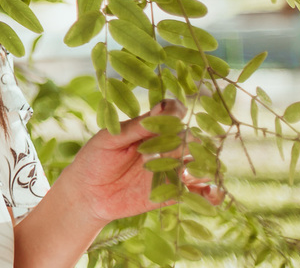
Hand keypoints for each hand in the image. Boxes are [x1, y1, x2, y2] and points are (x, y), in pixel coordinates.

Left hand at [61, 99, 224, 226]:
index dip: (177, 112)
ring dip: (202, 166)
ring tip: (187, 172)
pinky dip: (211, 192)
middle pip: (190, 138)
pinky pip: (199, 192)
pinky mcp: (174, 192)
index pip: (173, 114)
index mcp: (151, 128)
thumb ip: (137, 127)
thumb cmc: (95, 158)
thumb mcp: (110, 139)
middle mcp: (166, 146)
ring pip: (200, 164)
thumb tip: (164, 108)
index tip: (174, 113)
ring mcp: (172, 169)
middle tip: (168, 151)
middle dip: (186, 142)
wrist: (88, 192)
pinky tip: (211, 192)